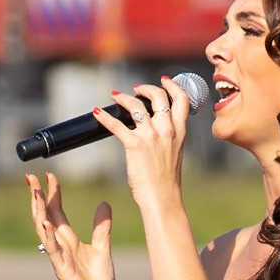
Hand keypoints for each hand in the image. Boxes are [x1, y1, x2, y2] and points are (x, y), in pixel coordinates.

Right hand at [25, 170, 114, 279]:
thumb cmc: (98, 279)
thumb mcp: (102, 247)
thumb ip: (102, 226)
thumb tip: (104, 203)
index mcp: (68, 238)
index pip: (56, 210)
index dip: (52, 193)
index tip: (50, 175)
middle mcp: (59, 244)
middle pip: (44, 215)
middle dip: (37, 196)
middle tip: (30, 177)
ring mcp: (57, 255)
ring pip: (43, 229)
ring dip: (38, 211)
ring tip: (34, 193)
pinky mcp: (60, 268)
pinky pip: (51, 249)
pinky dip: (47, 235)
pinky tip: (44, 222)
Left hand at [92, 77, 189, 209]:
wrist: (162, 199)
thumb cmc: (167, 182)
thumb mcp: (174, 154)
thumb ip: (168, 138)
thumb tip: (155, 131)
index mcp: (179, 132)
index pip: (182, 100)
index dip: (173, 86)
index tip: (164, 81)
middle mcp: (166, 130)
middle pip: (158, 96)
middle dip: (145, 88)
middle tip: (136, 89)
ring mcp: (150, 136)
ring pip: (135, 105)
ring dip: (123, 97)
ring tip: (116, 96)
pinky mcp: (134, 145)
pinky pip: (116, 124)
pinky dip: (104, 117)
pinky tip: (97, 113)